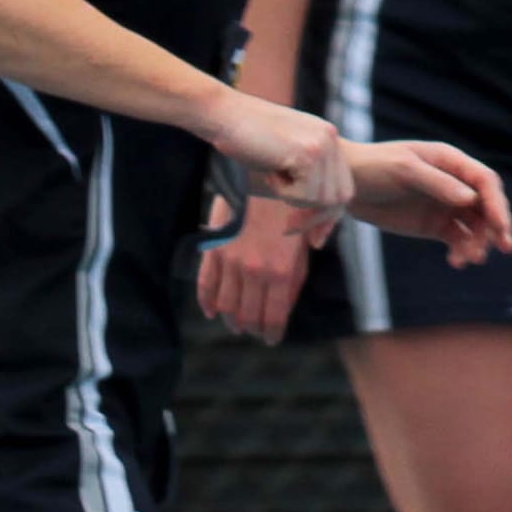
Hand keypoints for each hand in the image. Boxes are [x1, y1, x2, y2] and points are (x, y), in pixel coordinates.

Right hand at [197, 191, 311, 342]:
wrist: (268, 172)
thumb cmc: (294, 208)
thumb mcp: (305, 243)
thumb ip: (295, 276)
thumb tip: (284, 304)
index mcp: (281, 272)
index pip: (273, 318)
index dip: (272, 333)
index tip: (271, 338)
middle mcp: (254, 272)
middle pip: (247, 316)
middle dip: (252, 329)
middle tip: (255, 332)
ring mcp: (231, 261)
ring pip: (226, 305)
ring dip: (231, 320)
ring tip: (237, 325)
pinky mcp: (214, 248)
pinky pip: (205, 284)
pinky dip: (207, 302)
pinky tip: (212, 312)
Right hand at [209, 87, 350, 240]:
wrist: (223, 115)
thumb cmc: (243, 137)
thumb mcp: (282, 158)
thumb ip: (304, 177)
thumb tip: (318, 222)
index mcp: (327, 137)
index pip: (343, 187)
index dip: (329, 215)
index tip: (314, 239)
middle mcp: (330, 138)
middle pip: (340, 197)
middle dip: (316, 218)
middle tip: (287, 227)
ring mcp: (322, 145)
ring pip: (321, 199)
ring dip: (293, 199)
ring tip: (271, 176)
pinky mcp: (308, 153)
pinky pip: (304, 194)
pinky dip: (283, 192)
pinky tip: (269, 170)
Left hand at [345, 139, 511, 264]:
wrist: (346, 185)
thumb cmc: (374, 167)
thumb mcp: (404, 170)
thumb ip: (437, 183)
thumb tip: (470, 198)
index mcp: (450, 162)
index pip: (485, 181)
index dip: (497, 203)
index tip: (500, 225)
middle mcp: (454, 184)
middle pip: (486, 205)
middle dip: (497, 226)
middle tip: (506, 247)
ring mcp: (445, 205)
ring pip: (474, 226)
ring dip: (479, 242)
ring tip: (472, 259)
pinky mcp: (433, 225)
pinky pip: (456, 239)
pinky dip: (461, 251)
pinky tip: (457, 262)